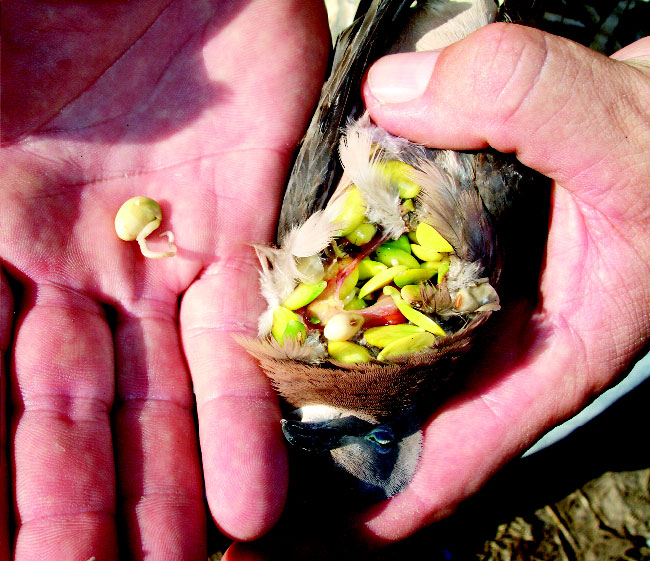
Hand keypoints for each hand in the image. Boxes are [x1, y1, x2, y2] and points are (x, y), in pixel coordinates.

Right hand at [0, 1, 328, 558]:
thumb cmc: (39, 6)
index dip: (5, 475)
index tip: (16, 556)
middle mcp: (69, 261)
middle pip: (71, 412)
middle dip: (80, 509)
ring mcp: (159, 250)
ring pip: (161, 395)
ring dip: (165, 490)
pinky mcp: (241, 228)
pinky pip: (243, 338)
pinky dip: (245, 420)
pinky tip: (250, 506)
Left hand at [225, 24, 649, 559]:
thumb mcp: (622, 130)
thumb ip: (523, 100)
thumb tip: (392, 96)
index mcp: (558, 348)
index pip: (465, 447)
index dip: (394, 499)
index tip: (320, 538)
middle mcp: (512, 329)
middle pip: (413, 405)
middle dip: (344, 437)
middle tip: (263, 464)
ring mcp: (485, 287)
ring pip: (398, 340)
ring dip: (339, 359)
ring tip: (260, 383)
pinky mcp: (465, 241)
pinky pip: (396, 272)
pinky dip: (355, 279)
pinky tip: (304, 280)